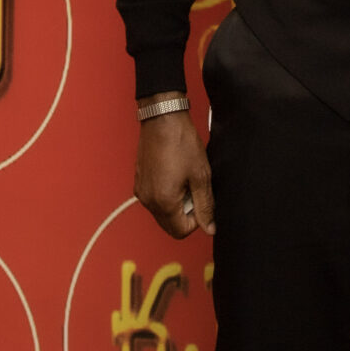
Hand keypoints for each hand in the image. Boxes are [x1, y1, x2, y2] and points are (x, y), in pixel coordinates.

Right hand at [134, 109, 213, 240]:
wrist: (163, 118)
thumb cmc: (181, 142)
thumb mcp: (201, 176)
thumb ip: (205, 206)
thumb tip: (210, 227)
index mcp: (163, 201)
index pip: (181, 231)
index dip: (196, 220)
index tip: (201, 200)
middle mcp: (148, 200)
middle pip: (170, 225)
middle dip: (185, 214)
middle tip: (194, 189)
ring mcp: (141, 191)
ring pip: (162, 213)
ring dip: (176, 204)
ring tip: (184, 179)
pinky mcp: (139, 182)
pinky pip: (155, 199)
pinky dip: (166, 194)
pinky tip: (174, 174)